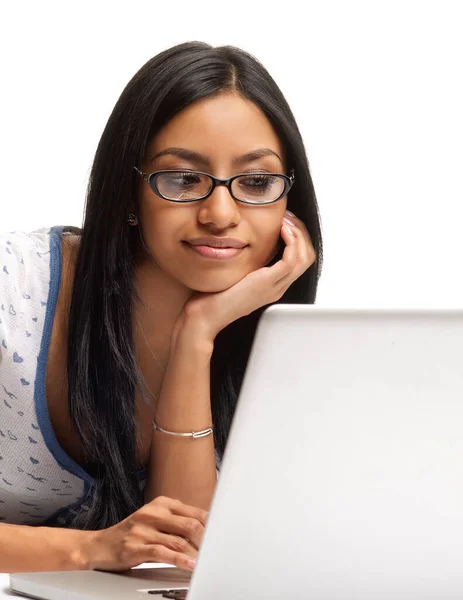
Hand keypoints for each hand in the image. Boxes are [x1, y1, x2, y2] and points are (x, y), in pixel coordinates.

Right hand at [86, 496, 206, 571]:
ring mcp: (143, 529)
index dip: (210, 526)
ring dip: (195, 554)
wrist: (99, 546)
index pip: (194, 512)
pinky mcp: (135, 546)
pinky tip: (188, 565)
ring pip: (178, 540)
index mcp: (161, 503)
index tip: (221, 536)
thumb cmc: (132, 534)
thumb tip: (206, 529)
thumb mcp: (155, 521)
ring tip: (205, 562)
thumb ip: (177, 522)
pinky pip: (162, 552)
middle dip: (205, 541)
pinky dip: (179, 560)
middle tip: (215, 552)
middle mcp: (153, 512)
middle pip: (189, 525)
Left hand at [178, 210, 316, 340]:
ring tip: (285, 221)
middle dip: (301, 232)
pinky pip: (291, 260)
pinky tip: (281, 229)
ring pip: (304, 257)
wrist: (206, 316)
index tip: (285, 221)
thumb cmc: (213, 295)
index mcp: (273, 284)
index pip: (300, 258)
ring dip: (298, 233)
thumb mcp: (236, 273)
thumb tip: (247, 240)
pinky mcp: (267, 283)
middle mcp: (278, 286)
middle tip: (288, 217)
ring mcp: (275, 286)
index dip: (297, 236)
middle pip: (307, 256)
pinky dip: (291, 241)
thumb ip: (246, 260)